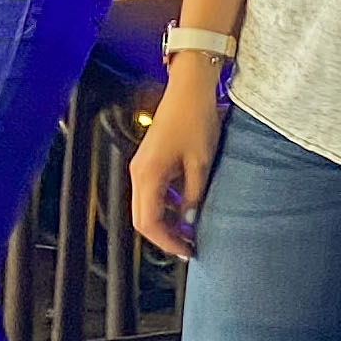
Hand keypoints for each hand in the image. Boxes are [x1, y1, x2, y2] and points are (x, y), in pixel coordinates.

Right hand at [129, 72, 224, 259]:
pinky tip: (186, 208)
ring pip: (146, 206)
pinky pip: (153, 192)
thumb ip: (193, 195)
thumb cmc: (195, 120)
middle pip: (142, 218)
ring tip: (190, 230)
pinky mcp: (149, 161)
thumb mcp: (201, 163)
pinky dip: (166, 206)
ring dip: (165, 221)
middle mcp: (139, 173)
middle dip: (164, 235)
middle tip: (188, 245)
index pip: (148, 222)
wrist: (189, 89)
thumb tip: (190, 220)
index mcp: (148, 175)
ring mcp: (142, 167)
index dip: (166, 241)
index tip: (186, 250)